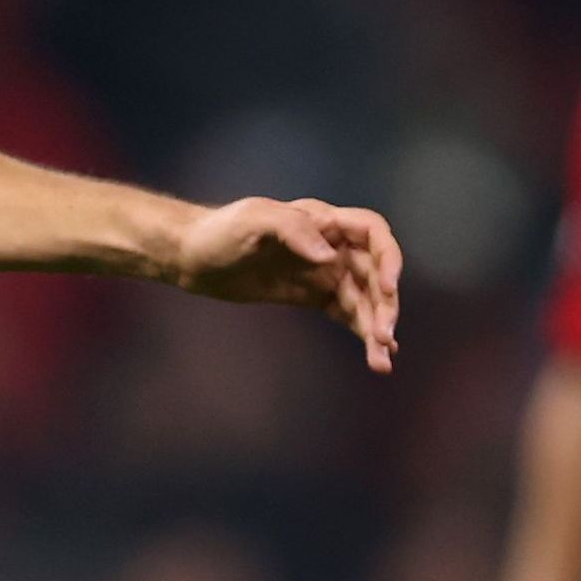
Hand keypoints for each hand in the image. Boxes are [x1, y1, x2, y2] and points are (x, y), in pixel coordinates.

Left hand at [168, 196, 403, 371]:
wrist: (192, 257)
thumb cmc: (220, 231)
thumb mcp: (253, 220)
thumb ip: (293, 230)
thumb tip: (328, 258)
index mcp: (322, 221)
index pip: (372, 233)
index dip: (388, 258)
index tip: (388, 287)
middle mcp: (330, 245)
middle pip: (374, 272)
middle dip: (384, 304)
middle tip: (383, 338)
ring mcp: (322, 272)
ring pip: (363, 298)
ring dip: (376, 326)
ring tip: (382, 360)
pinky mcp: (311, 296)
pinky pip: (345, 313)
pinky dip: (361, 331)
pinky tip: (374, 355)